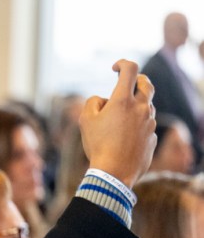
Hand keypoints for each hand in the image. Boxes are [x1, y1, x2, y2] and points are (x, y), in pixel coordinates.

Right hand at [79, 59, 156, 187]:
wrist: (114, 173)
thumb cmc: (97, 145)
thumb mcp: (85, 121)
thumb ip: (93, 102)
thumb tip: (103, 100)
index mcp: (123, 101)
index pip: (130, 69)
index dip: (122, 64)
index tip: (114, 68)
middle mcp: (141, 108)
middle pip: (146, 84)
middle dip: (137, 80)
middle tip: (127, 83)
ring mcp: (150, 123)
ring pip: (146, 106)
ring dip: (135, 106)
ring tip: (119, 119)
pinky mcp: (153, 137)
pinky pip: (146, 125)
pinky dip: (137, 125)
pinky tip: (124, 138)